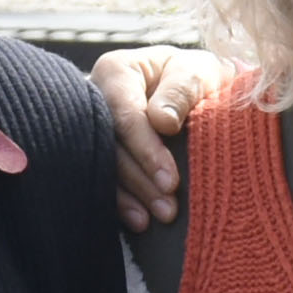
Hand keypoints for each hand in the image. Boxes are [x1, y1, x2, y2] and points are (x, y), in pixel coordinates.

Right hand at [93, 41, 209, 232]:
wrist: (198, 89)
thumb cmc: (198, 77)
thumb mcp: (198, 71)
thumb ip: (182, 89)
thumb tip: (162, 121)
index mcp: (116, 72)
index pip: (124, 115)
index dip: (145, 149)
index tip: (171, 180)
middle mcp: (96, 100)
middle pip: (110, 145)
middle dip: (140, 180)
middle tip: (168, 209)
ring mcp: (93, 129)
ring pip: (105, 166)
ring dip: (133, 196)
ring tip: (162, 216)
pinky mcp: (98, 154)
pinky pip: (102, 181)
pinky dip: (122, 204)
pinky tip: (140, 221)